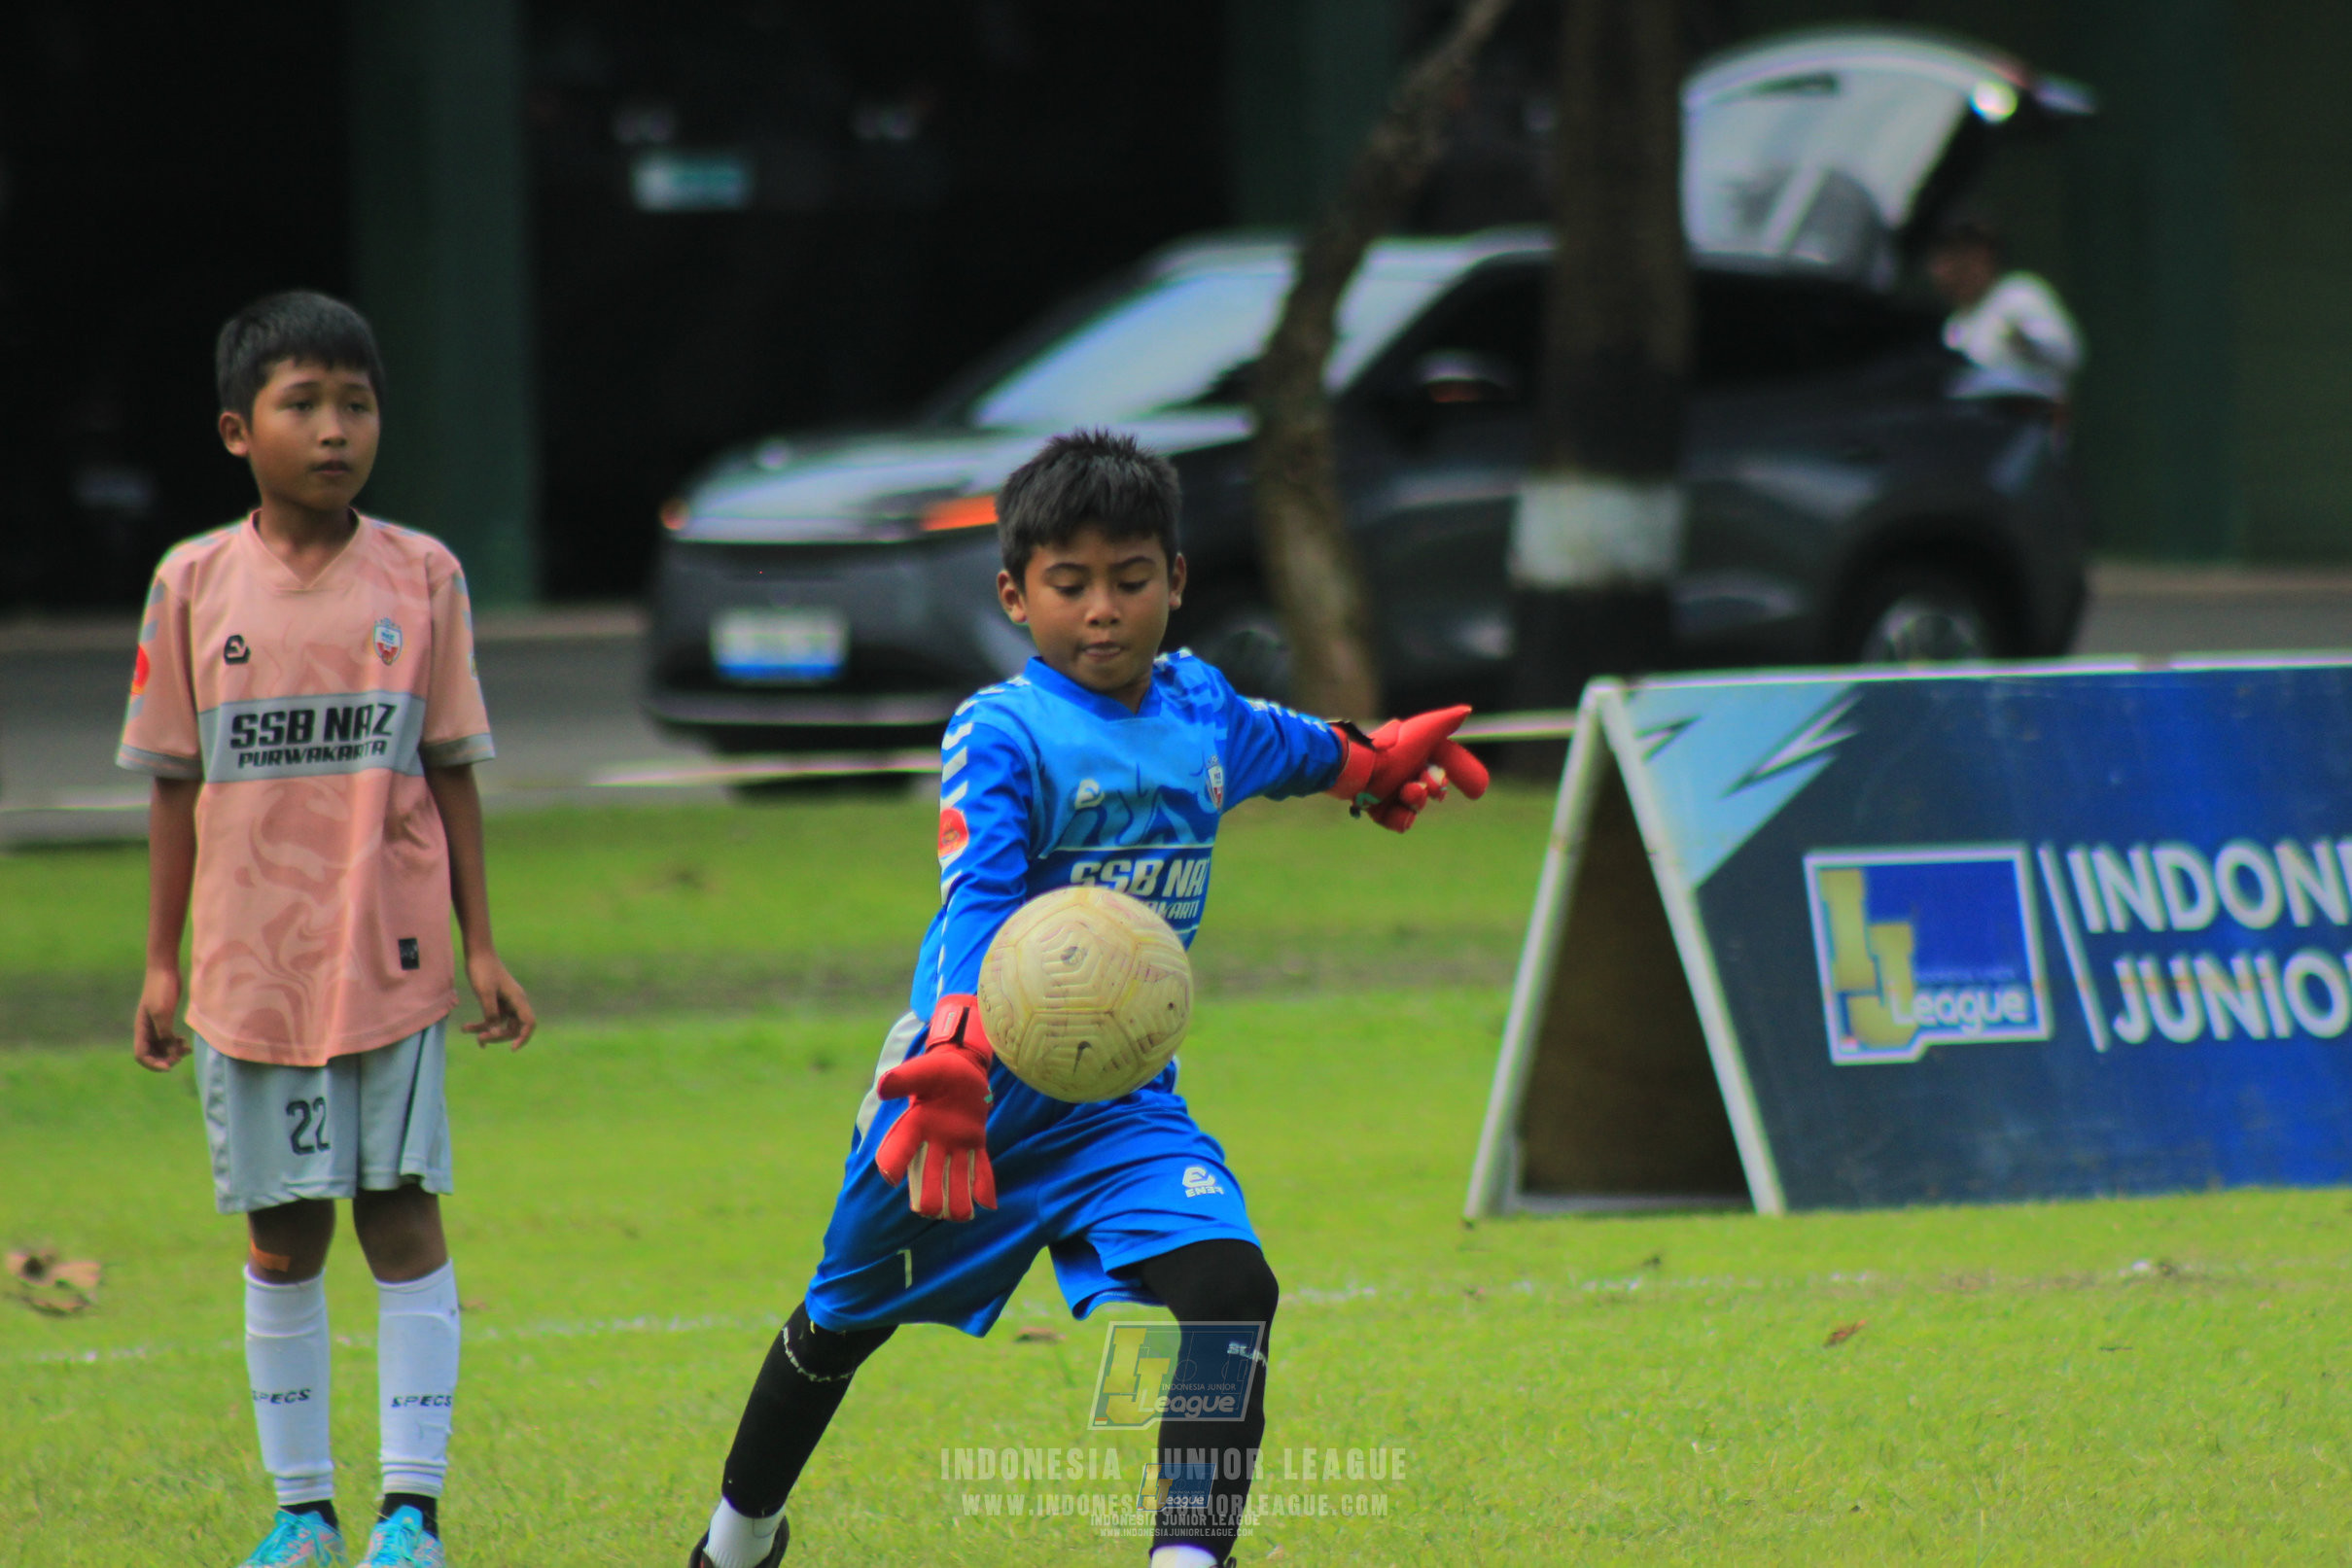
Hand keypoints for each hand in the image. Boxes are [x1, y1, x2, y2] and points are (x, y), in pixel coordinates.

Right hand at [133, 966, 188, 1070]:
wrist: (165, 970)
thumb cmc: (161, 989)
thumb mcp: (162, 1013)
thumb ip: (164, 1034)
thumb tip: (170, 1052)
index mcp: (141, 1029)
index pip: (141, 1055)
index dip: (153, 1064)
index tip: (170, 1065)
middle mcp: (146, 1030)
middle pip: (151, 1054)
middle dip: (165, 1059)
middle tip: (180, 1057)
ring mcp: (155, 1025)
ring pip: (161, 1047)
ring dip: (172, 1052)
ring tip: (186, 1048)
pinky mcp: (165, 1019)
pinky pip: (168, 1039)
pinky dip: (176, 1044)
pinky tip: (186, 1042)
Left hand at [463, 949, 535, 1049]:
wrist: (477, 953)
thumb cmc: (483, 970)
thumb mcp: (485, 993)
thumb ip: (491, 1014)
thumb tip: (495, 1033)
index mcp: (518, 999)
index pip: (529, 1023)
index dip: (524, 1037)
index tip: (512, 1048)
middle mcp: (515, 1002)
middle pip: (514, 1028)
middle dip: (498, 1036)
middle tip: (481, 1040)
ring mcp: (506, 1003)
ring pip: (501, 1025)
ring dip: (486, 1031)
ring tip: (467, 1030)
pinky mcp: (496, 1002)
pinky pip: (492, 1019)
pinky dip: (481, 1024)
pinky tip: (466, 1028)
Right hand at [874, 995, 996, 1220]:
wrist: (963, 1067)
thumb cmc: (939, 1069)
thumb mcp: (924, 1069)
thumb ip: (905, 1078)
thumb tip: (883, 1088)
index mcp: (914, 1125)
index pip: (899, 1148)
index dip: (892, 1163)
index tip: (890, 1178)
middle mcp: (932, 1142)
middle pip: (927, 1177)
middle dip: (928, 1196)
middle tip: (931, 1210)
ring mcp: (954, 1145)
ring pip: (954, 1180)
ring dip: (956, 1200)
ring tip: (963, 1216)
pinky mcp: (974, 1144)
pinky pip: (979, 1169)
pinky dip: (983, 1187)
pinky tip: (988, 1204)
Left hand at [1328, 705, 1491, 831]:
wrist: (1354, 768)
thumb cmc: (1390, 748)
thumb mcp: (1422, 732)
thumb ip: (1445, 721)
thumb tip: (1467, 711)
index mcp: (1417, 751)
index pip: (1447, 762)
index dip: (1463, 773)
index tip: (1478, 791)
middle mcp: (1404, 770)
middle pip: (1433, 787)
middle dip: (1436, 787)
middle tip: (1430, 786)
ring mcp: (1391, 790)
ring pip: (1416, 806)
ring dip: (1417, 801)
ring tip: (1408, 792)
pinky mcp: (1377, 808)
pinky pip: (1399, 821)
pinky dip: (1401, 818)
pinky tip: (1399, 811)